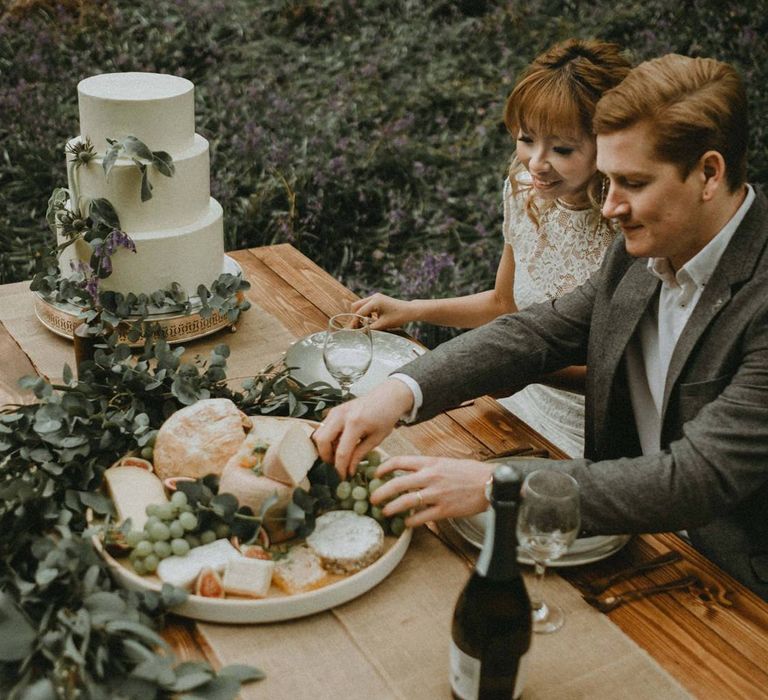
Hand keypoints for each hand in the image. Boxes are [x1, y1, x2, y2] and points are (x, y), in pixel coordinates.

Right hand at [312, 378, 413, 477]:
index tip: (343, 477)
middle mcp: (341, 415)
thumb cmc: (386, 417)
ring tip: (340, 454)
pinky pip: (323, 427)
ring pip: (319, 433)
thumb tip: (349, 470)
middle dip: (326, 457)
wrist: (388, 396)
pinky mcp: (334, 410)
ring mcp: (335, 411)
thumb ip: (360, 454)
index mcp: (355, 423)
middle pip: (322, 441)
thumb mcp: (377, 438)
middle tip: (337, 465)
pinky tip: (340, 443)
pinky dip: (328, 438)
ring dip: (326, 447)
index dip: (340, 468)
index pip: (342, 451)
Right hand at [351, 293, 413, 329]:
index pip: (359, 312)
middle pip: (356, 306)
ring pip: (361, 305)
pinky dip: (365, 312)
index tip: (351, 331)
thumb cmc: (398, 317)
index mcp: (375, 301)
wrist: (409, 310)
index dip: (354, 322)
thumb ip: (370, 328)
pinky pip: (367, 305)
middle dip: (355, 317)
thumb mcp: (383, 324)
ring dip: (360, 314)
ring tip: (362, 325)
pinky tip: (369, 320)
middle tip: (355, 328)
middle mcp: (374, 297)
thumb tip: (360, 332)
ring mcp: (376, 297)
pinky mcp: (378, 299)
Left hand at [370, 456, 493, 526]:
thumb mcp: (445, 462)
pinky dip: (410, 521)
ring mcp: (436, 494)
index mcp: (430, 462)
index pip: (399, 461)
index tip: (375, 474)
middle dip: (380, 492)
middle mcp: (430, 477)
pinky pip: (421, 517)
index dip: (383, 468)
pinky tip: (406, 523)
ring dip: (391, 508)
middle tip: (372, 498)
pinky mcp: (444, 510)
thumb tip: (408, 471)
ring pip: (405, 502)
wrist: (490, 483)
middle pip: (397, 483)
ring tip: (384, 512)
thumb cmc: (468, 472)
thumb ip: (427, 466)